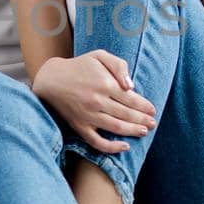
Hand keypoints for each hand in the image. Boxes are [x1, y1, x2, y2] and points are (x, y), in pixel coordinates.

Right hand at [33, 52, 156, 153]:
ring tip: (144, 131)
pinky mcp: (79, 126)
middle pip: (127, 114)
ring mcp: (88, 116)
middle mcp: (97, 101)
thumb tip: (131, 87)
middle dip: (143, 120)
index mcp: (104, 83)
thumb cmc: (79, 66)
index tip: (153, 110)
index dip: (144, 106)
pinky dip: (112, 147)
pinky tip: (125, 146)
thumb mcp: (99, 56)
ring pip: (117, 128)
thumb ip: (119, 66)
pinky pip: (97, 142)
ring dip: (133, 131)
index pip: (131, 99)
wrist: (51, 79)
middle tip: (153, 123)